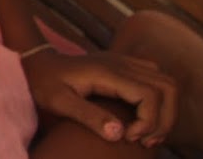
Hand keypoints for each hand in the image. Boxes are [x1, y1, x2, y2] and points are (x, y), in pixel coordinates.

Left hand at [23, 48, 179, 146]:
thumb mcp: (59, 101)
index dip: (149, 120)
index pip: (151, 93)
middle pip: (167, 87)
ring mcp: (124, 62)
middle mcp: (121, 63)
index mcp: (108, 72)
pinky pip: (156, 80)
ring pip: (166, 83)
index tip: (130, 137)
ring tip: (145, 134)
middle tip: (145, 140)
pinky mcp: (123, 67)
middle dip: (165, 118)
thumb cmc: (43, 82)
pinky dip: (159, 103)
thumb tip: (119, 134)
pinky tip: (141, 121)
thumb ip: (88, 116)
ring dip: (165, 111)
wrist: (35, 61)